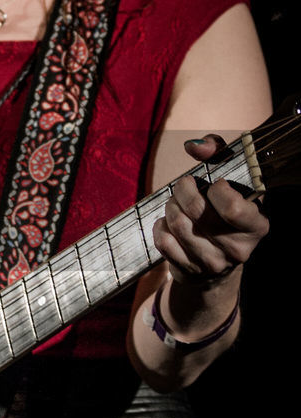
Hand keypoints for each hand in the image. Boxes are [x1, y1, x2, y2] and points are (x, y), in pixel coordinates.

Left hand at [152, 134, 268, 284]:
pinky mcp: (189, 271)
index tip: (214, 185)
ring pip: (177, 224)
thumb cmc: (224, 208)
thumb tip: (193, 146)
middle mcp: (238, 249)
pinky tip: (169, 223)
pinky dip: (160, 226)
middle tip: (184, 187)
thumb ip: (218, 152)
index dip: (216, 189)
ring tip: (176, 204)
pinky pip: (163, 241)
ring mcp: (213, 263)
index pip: (232, 207)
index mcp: (257, 225)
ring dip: (170, 206)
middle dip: (183, 191)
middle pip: (195, 210)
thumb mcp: (231, 177)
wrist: (217, 258)